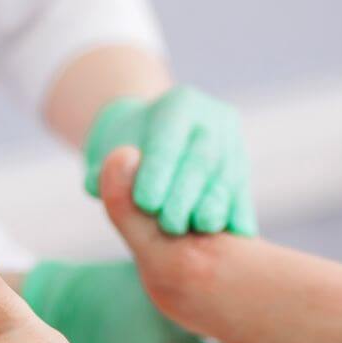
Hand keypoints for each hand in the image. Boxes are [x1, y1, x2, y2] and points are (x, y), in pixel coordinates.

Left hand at [84, 86, 255, 235]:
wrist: (150, 143)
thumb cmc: (122, 154)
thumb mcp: (105, 156)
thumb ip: (101, 171)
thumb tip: (98, 182)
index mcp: (180, 104)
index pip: (169, 139)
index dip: (159, 170)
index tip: (145, 203)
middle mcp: (213, 119)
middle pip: (203, 158)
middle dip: (187, 193)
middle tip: (169, 227)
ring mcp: (233, 143)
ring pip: (228, 177)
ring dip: (213, 208)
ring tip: (198, 233)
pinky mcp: (243, 171)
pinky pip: (242, 195)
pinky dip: (235, 216)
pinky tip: (231, 238)